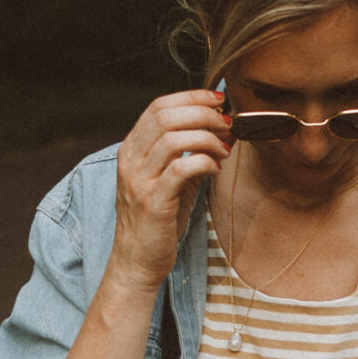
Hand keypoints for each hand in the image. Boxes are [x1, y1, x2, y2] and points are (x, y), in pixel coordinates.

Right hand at [108, 89, 230, 291]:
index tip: (218, 100)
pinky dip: (204, 162)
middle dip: (203, 113)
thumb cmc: (157, 221)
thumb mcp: (171, 180)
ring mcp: (139, 180)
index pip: (159, 106)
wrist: (137, 261)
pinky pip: (181, 168)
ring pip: (173, 138)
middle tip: (227, 124)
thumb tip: (222, 129)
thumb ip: (189, 153)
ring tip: (224, 150)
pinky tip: (216, 169)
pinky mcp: (153, 202)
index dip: (191, 97)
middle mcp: (131, 159)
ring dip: (207, 138)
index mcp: (132, 148)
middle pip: (166, 116)